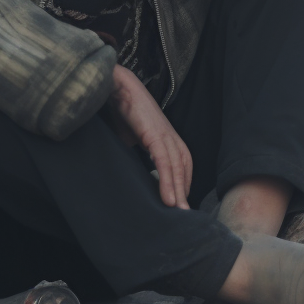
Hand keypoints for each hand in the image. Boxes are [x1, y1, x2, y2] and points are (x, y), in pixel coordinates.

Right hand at [110, 64, 191, 208]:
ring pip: (177, 169)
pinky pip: (164, 163)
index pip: (182, 165)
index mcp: (167, 137)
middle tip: (186, 216)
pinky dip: (168, 182)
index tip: (180, 203)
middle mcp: (171, 137)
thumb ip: (136, 152)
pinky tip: (169, 199)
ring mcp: (165, 135)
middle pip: (184, 169)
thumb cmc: (123, 111)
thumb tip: (130, 170)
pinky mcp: (155, 135)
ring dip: (178, 192)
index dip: (182, 184)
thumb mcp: (131, 138)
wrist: (117, 87)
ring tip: (179, 213)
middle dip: (185, 193)